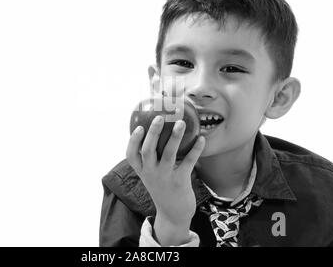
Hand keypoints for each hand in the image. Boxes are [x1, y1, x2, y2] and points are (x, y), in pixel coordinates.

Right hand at [126, 115, 205, 244]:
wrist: (173, 214)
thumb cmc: (163, 188)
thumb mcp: (152, 176)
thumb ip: (152, 160)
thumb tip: (157, 135)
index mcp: (142, 171)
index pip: (131, 155)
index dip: (133, 140)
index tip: (138, 127)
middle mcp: (151, 173)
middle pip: (148, 150)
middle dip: (153, 132)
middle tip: (160, 117)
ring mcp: (165, 177)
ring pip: (169, 154)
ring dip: (175, 137)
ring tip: (181, 123)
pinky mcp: (180, 182)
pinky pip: (188, 162)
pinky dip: (196, 149)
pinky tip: (201, 139)